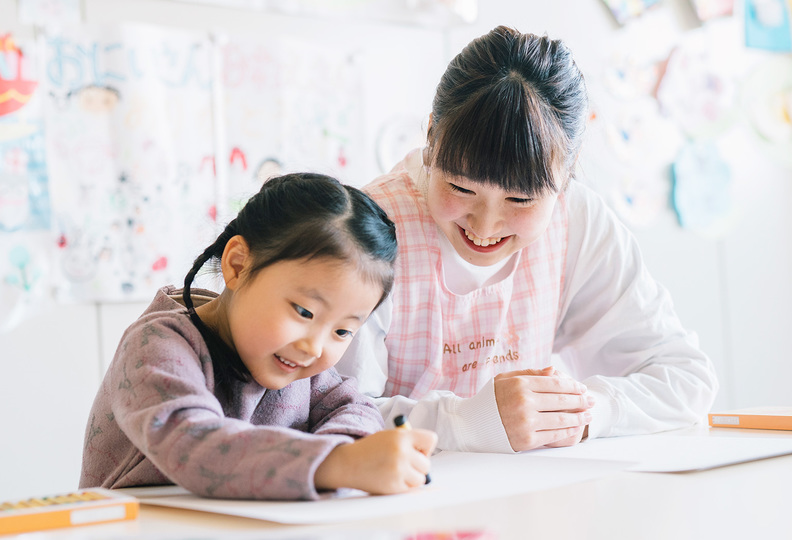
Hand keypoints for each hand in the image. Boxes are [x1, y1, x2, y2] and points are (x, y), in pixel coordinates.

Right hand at [314, 428, 436, 494]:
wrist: (348, 463)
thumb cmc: (371, 448)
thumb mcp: (389, 435)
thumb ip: (409, 440)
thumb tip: (428, 453)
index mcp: (401, 436)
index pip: (431, 440)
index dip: (425, 447)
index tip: (417, 450)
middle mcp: (402, 453)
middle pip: (427, 464)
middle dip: (418, 465)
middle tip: (404, 463)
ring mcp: (398, 471)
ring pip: (421, 479)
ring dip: (412, 477)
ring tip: (397, 471)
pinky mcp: (394, 486)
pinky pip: (410, 488)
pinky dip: (403, 485)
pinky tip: (390, 478)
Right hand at [494, 366, 593, 451]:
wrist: (472, 424)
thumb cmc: (490, 399)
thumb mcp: (505, 379)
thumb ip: (530, 373)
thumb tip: (553, 371)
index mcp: (520, 384)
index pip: (555, 383)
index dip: (572, 386)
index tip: (582, 388)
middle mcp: (524, 402)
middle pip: (562, 400)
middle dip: (581, 400)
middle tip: (591, 401)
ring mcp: (526, 422)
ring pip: (561, 419)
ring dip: (579, 417)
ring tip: (588, 415)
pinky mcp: (527, 440)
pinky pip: (554, 435)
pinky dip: (567, 431)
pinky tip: (575, 427)